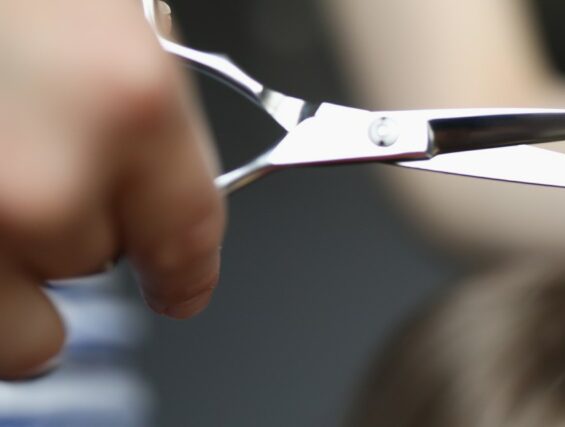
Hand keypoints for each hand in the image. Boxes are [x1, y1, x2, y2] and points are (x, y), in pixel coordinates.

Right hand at [0, 1, 223, 378]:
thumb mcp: (96, 8)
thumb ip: (133, 102)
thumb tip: (146, 171)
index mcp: (127, 103)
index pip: (188, 238)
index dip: (186, 270)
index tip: (181, 286)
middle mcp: (43, 184)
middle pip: (87, 260)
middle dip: (70, 219)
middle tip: (31, 155)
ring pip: (12, 313)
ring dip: (4, 261)